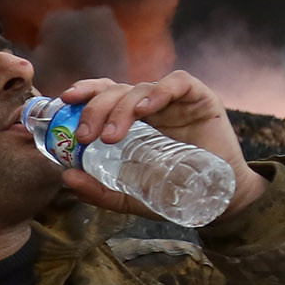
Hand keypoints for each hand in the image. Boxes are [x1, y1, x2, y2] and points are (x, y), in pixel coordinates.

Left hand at [53, 70, 264, 218]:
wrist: (221, 201)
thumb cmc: (175, 193)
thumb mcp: (131, 196)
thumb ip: (100, 190)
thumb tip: (67, 177)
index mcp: (131, 120)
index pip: (102, 94)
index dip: (83, 92)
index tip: (64, 101)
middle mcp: (149, 106)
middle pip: (115, 91)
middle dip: (95, 109)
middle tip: (85, 136)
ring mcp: (173, 101)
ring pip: (139, 88)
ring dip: (121, 109)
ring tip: (111, 136)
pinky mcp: (199, 99)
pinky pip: (177, 83)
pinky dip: (158, 92)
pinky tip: (145, 110)